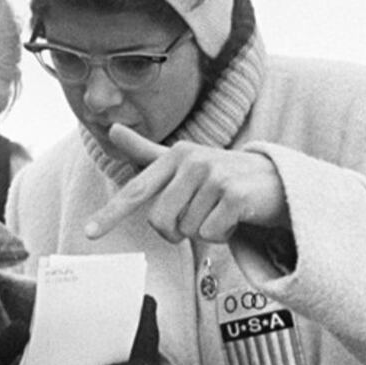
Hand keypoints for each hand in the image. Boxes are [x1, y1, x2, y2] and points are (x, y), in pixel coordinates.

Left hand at [85, 124, 288, 242]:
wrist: (275, 181)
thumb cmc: (223, 175)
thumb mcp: (183, 160)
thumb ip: (146, 151)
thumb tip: (112, 129)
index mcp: (174, 155)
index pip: (137, 191)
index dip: (111, 214)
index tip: (89, 233)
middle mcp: (192, 161)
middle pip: (160, 222)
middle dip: (176, 231)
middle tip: (198, 217)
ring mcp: (215, 176)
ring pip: (188, 231)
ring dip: (205, 231)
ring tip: (221, 211)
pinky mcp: (235, 195)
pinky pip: (211, 234)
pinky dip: (223, 235)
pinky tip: (235, 218)